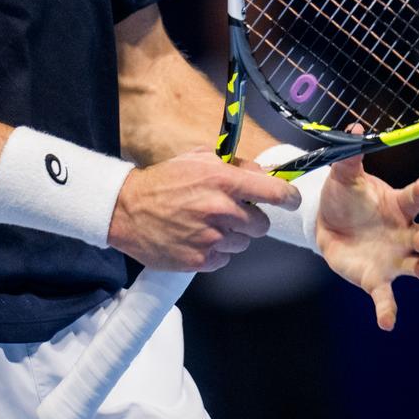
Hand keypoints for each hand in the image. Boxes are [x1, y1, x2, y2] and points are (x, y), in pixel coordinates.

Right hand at [108, 150, 297, 271]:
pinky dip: (216, 252)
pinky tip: (197, 238)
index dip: (289, 198)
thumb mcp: (199, 159)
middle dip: (251, 219)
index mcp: (222, 181)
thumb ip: (235, 165)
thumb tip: (264, 175)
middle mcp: (220, 210)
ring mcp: (211, 238)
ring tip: (206, 224)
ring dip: (232, 236)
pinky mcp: (200, 260)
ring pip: (244, 244)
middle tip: (230, 213)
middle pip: (261, 225)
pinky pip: (224, 259)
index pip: (273, 193)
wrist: (127, 211)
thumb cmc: (164, 182)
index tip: (291, 200)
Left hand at [314, 151, 418, 330]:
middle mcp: (405, 232)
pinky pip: (388, 297)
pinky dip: (389, 310)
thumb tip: (354, 128)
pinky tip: (387, 323)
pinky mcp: (378, 279)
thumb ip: (350, 156)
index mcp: (400, 205)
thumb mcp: (344, 176)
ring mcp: (395, 258)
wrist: (327, 222)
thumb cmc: (345, 196)